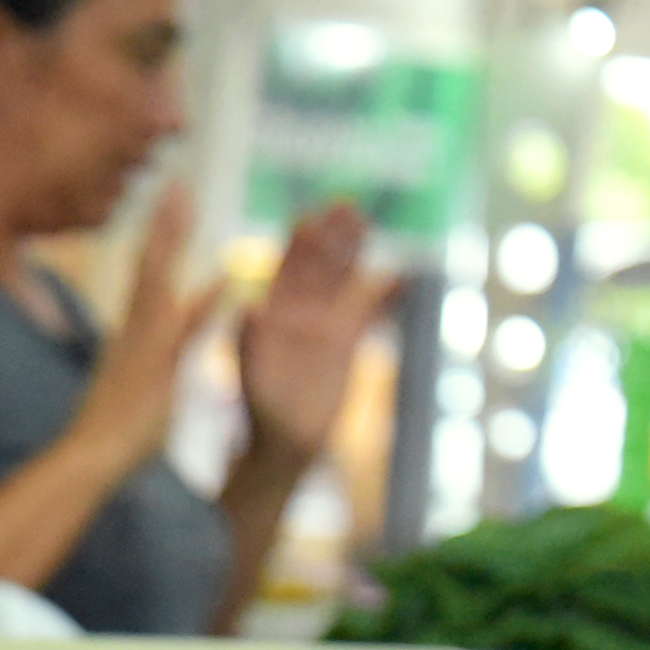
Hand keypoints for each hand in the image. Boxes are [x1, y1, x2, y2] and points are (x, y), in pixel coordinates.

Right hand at [68, 182, 226, 475]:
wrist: (89, 455)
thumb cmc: (108, 438)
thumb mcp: (131, 397)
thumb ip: (144, 375)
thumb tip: (146, 373)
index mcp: (131, 337)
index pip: (149, 282)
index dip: (160, 247)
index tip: (170, 215)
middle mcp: (134, 331)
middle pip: (149, 266)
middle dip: (164, 226)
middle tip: (177, 187)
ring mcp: (142, 342)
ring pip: (156, 277)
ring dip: (170, 236)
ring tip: (181, 197)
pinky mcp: (154, 360)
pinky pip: (182, 322)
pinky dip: (201, 299)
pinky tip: (223, 273)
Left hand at [236, 201, 396, 463]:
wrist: (284, 442)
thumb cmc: (261, 410)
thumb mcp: (251, 373)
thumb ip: (249, 339)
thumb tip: (248, 307)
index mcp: (273, 313)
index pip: (287, 270)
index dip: (298, 245)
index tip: (310, 220)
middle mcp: (299, 311)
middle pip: (319, 265)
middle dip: (331, 236)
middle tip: (345, 207)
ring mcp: (326, 323)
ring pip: (343, 280)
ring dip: (353, 252)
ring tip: (365, 223)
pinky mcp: (348, 342)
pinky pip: (368, 311)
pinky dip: (384, 296)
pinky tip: (401, 277)